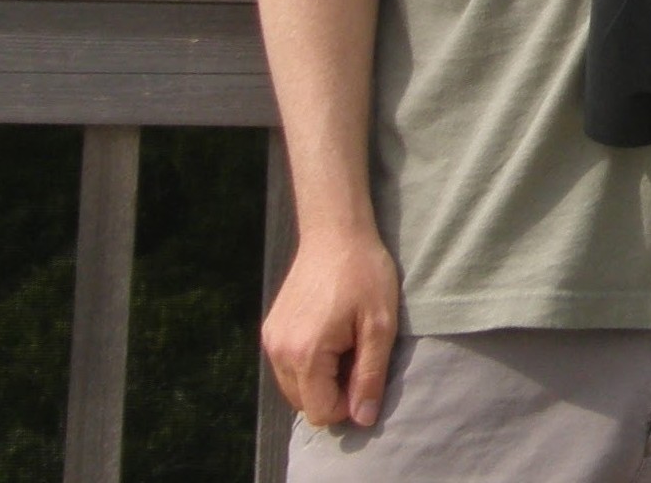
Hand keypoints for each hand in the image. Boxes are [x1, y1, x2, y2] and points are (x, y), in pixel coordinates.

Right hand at [260, 226, 400, 428]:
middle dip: (334, 392)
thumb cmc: (364, 273)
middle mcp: (279, 351)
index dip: (349, 404)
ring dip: (320, 379)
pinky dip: (308, 364)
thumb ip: (370, 375)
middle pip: (305, 404)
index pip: (320, 412)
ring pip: (294, 387)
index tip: (366, 373)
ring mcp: (270, 339)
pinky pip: (287, 367)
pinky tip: (330, 335)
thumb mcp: (380, 325)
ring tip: (345, 343)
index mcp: (305, 353)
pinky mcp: (270, 329)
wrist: (335, 232)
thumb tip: (363, 419)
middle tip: (357, 354)